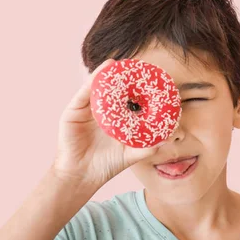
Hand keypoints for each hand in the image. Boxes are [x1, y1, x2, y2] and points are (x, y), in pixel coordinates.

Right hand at [52, 59, 161, 189]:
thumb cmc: (107, 165)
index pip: (126, 99)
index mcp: (115, 118)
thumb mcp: (131, 154)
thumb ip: (148, 146)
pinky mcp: (73, 112)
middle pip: (112, 90)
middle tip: (135, 66)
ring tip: (117, 64)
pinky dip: (91, 82)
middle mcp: (101, 111)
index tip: (150, 78)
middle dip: (122, 77)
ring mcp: (86, 110)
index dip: (136, 89)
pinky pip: (83, 94)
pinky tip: (100, 73)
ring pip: (97, 88)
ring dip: (106, 74)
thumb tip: (167, 138)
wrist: (82, 176)